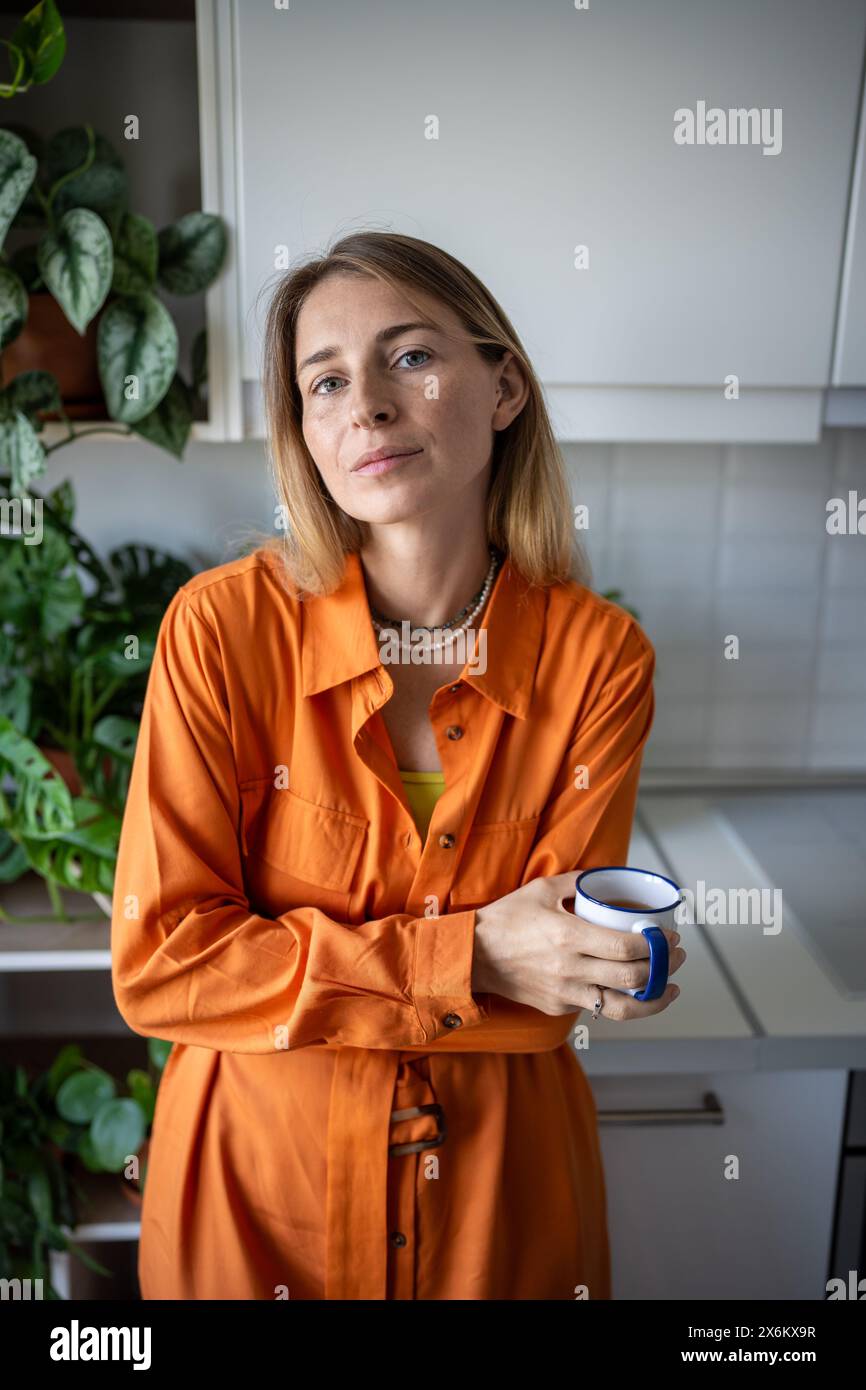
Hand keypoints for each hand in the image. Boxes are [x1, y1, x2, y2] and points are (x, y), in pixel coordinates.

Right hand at [471, 871, 685, 1020]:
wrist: (472, 955)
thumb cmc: (507, 918)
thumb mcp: (542, 889)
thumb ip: (580, 882)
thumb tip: (611, 876)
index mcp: (567, 936)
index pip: (626, 948)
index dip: (657, 945)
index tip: (670, 937)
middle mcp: (569, 969)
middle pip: (632, 978)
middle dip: (664, 968)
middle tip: (676, 956)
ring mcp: (565, 993)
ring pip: (621, 1008)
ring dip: (653, 998)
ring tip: (669, 988)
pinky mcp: (558, 1006)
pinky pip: (597, 1006)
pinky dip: (619, 998)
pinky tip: (631, 987)